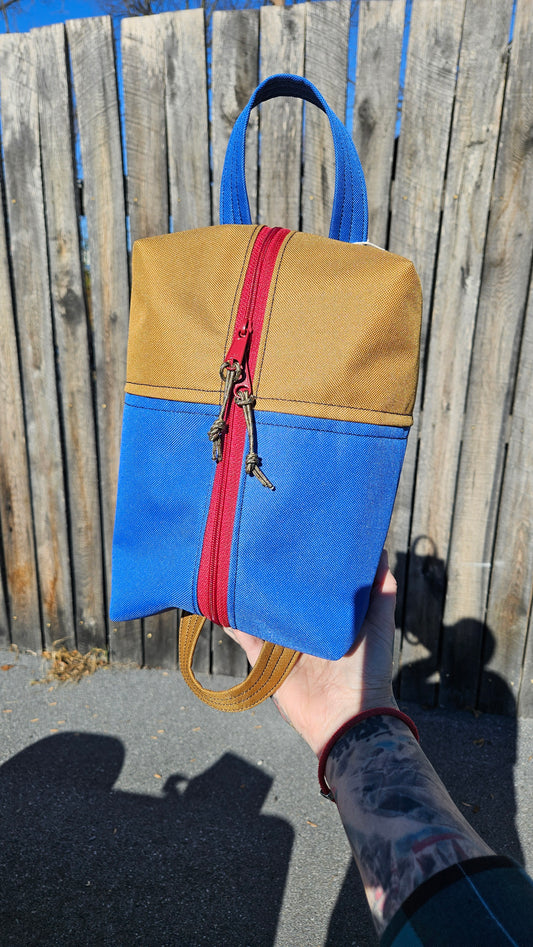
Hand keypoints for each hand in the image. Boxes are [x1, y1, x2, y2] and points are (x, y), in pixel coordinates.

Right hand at [225, 549, 397, 755]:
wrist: (348, 717)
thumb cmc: (368, 669)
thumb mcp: (380, 624)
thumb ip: (381, 591)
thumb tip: (379, 548)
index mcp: (327, 616)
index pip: (311, 584)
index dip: (303, 564)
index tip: (294, 533)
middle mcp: (303, 627)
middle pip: (281, 596)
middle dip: (271, 576)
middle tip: (258, 543)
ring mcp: (282, 644)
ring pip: (260, 613)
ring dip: (247, 595)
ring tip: (233, 566)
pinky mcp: (266, 661)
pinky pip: (244, 638)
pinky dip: (232, 622)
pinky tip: (219, 602)